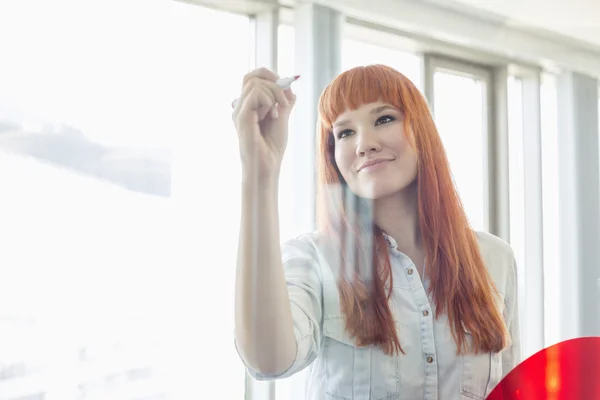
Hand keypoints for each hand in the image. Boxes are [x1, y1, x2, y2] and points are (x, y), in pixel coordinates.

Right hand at [232, 67, 296, 182]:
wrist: (267, 166)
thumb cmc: (272, 148)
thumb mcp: (282, 119)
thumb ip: (284, 102)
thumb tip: (289, 87)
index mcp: (248, 106)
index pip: (252, 77)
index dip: (269, 76)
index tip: (285, 89)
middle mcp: (240, 106)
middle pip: (252, 77)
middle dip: (274, 83)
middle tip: (284, 102)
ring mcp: (239, 111)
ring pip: (255, 84)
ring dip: (274, 94)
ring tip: (279, 113)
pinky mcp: (241, 117)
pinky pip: (256, 94)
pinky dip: (270, 101)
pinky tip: (273, 117)